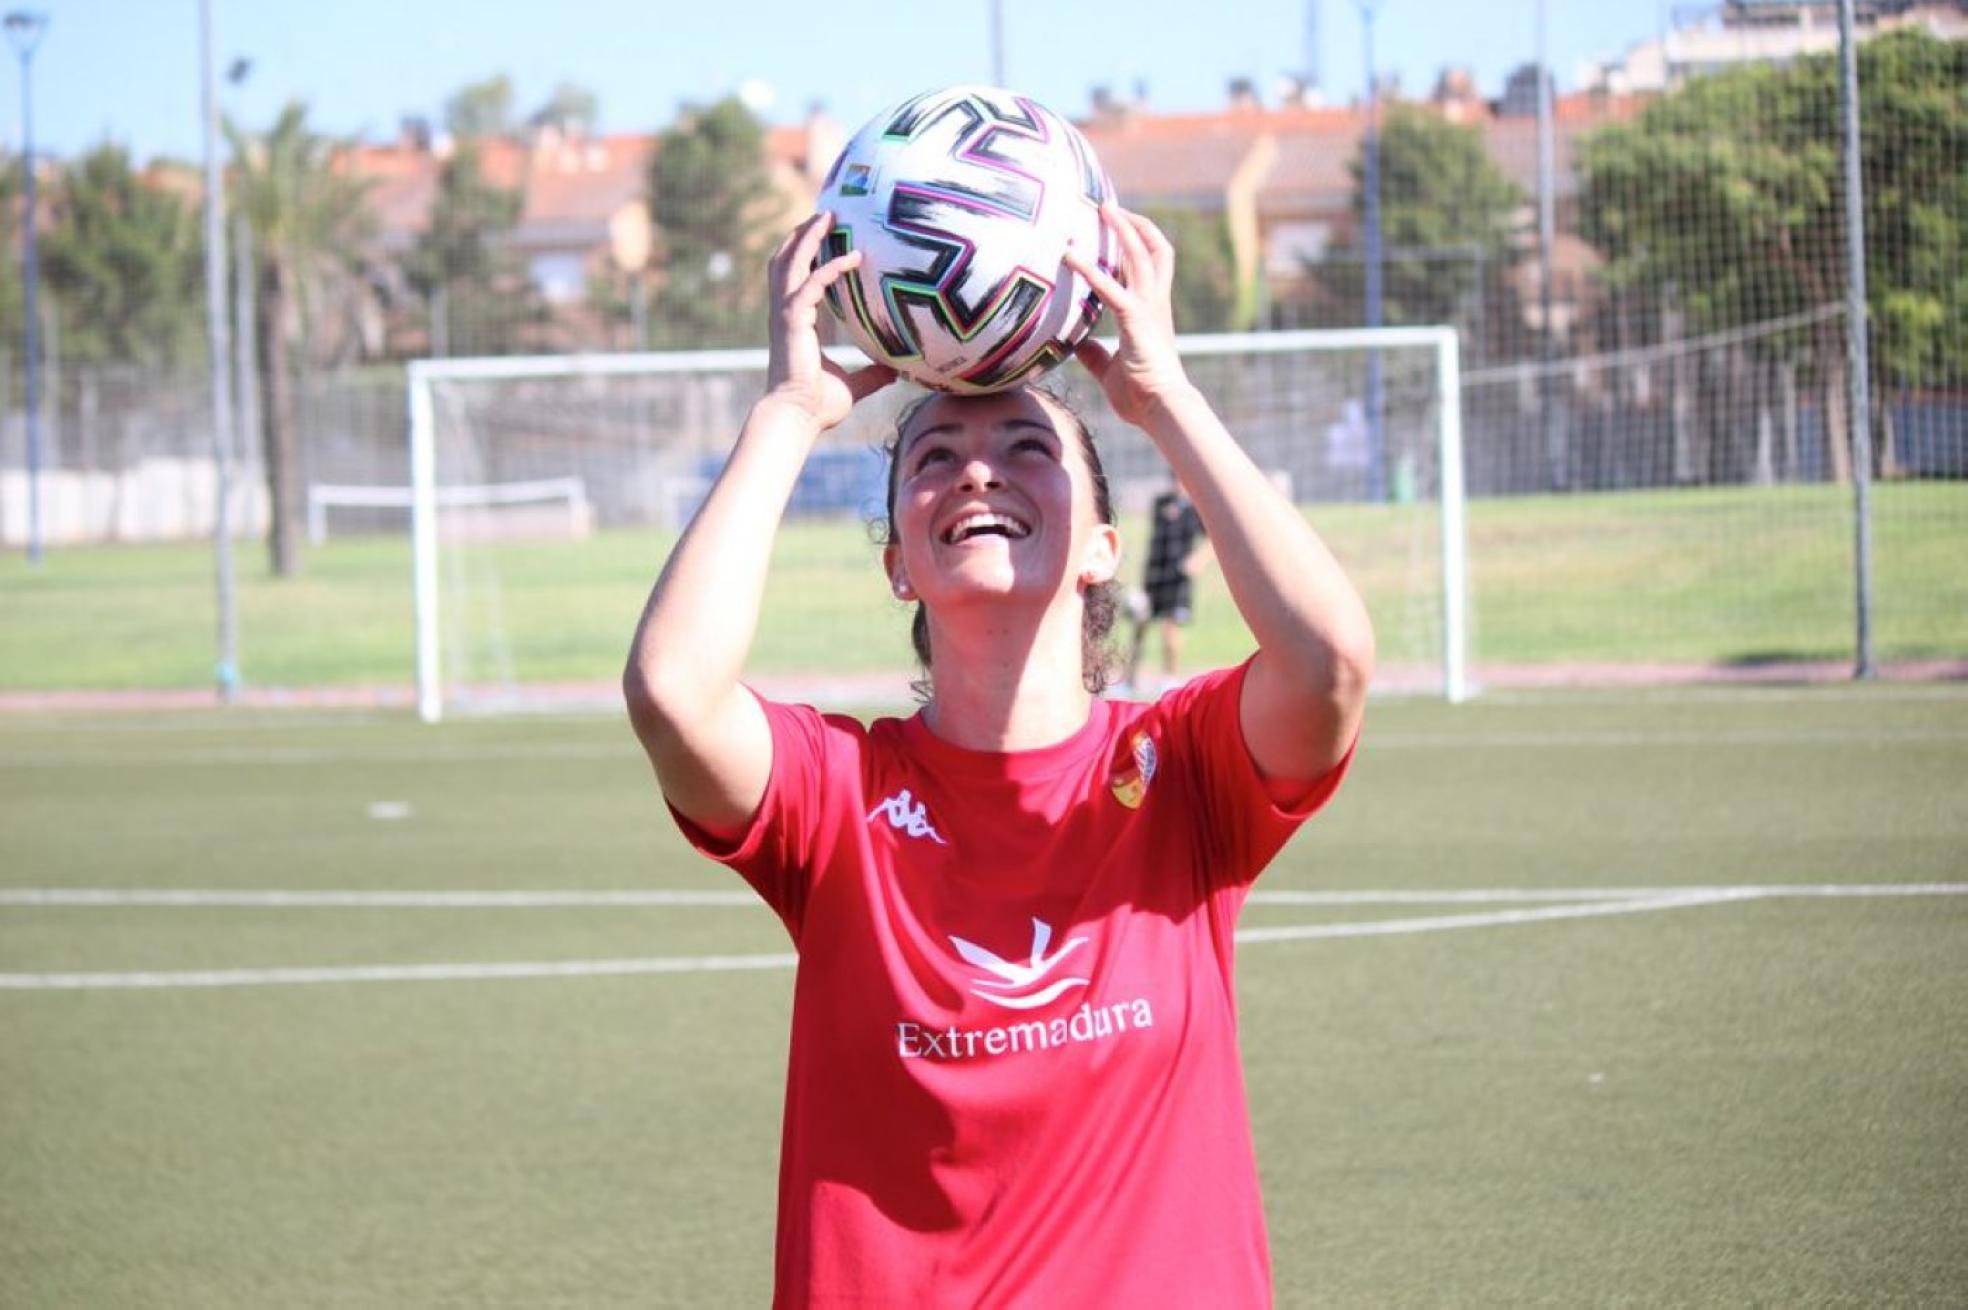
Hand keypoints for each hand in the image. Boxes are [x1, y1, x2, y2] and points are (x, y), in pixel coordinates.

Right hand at [763, 211, 895, 430]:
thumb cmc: (819, 405)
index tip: (826, 236)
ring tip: (829, 216)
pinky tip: (853, 257)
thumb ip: (872, 374)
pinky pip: (812, 283)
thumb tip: (896, 371)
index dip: (806, 254)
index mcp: (795, 322)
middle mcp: (786, 312)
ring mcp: (786, 314)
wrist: (798, 418)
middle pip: (786, 260)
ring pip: (791, 262)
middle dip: (802, 235)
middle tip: (826, 214)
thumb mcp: (854, 385)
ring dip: (809, 236)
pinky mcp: (793, 320)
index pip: (796, 278)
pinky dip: (830, 267)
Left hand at [1063, 203, 1191, 428]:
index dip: (1136, 243)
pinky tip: (1070, 257)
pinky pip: (1111, 287)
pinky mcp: (1136, 319)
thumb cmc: (1140, 396)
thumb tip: (1078, 345)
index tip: (1117, 228)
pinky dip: (1091, 270)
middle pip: (1152, 250)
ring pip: (1141, 255)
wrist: (1161, 409)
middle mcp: (1154, 303)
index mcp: (1152, 313)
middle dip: (1133, 224)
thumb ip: (1096, 355)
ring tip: (1102, 207)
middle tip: (1108, 205)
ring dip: (1122, 229)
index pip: (1148, 267)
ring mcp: (1148, 308)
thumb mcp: (1110, 371)